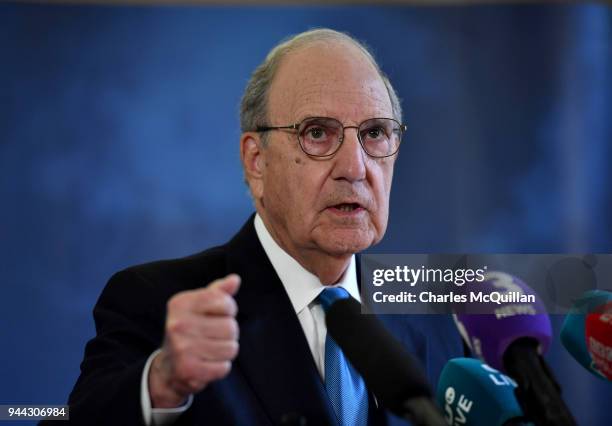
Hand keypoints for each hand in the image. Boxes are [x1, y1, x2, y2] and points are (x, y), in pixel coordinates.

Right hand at [148, 274, 240, 407]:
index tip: (218, 315)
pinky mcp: (187, 369)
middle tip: (214, 336)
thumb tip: (235, 279)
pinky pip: (223, 367)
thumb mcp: (200, 306)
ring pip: (231, 348)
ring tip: (211, 350)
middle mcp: (178, 324)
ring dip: (226, 351)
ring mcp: (181, 347)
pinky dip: (221, 367)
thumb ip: (218, 292)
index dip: (229, 310)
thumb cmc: (191, 329)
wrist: (168, 366)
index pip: (225, 302)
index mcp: (181, 303)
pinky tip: (207, 363)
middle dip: (229, 333)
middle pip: (231, 327)